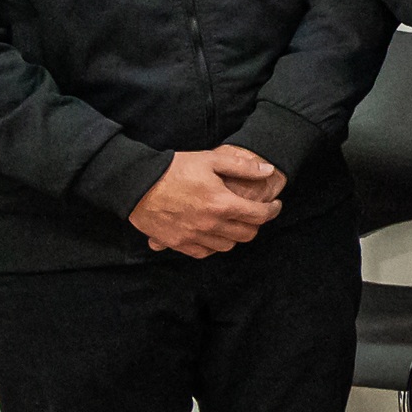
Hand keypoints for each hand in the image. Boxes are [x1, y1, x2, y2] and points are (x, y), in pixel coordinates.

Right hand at [130, 147, 281, 256]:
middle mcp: (211, 224)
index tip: (275, 205)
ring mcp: (193, 237)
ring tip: (234, 222)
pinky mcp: (177, 243)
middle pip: (247, 234)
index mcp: (222, 203)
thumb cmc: (174, 168)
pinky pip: (205, 252)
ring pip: (228, 246)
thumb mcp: (210, 160)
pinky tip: (214, 233)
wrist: (137, 183)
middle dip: (256, 224)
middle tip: (254, 213)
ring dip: (236, 235)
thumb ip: (242, 167)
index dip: (272, 210)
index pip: (259, 215)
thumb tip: (268, 170)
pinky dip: (214, 245)